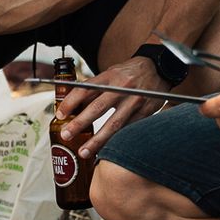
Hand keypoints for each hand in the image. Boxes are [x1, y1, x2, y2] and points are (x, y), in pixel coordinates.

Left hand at [54, 56, 170, 158]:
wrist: (159, 68)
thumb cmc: (129, 73)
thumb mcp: (110, 74)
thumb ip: (94, 89)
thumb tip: (72, 106)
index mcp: (109, 77)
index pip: (85, 89)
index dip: (71, 102)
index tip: (60, 114)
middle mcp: (121, 88)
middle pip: (97, 108)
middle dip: (80, 124)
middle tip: (66, 135)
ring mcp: (135, 101)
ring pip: (114, 124)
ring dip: (98, 140)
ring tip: (84, 151)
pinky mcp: (146, 113)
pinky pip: (129, 130)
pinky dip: (117, 142)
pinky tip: (107, 151)